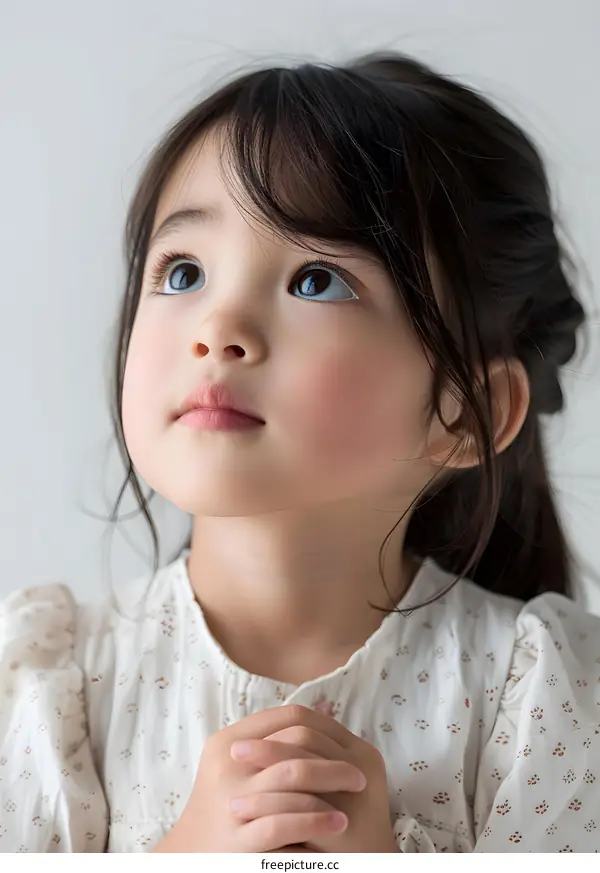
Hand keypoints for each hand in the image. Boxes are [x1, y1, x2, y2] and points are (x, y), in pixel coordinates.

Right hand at [153, 704, 366, 852]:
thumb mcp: (237, 765)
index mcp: (227, 743)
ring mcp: (232, 802)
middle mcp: (227, 768)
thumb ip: (270, 741)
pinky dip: (316, 821)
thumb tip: (324, 713)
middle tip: (360, 776)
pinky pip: (284, 824)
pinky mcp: (239, 840)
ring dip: (329, 790)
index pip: (284, 718)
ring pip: (291, 782)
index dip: (320, 729)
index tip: (344, 743)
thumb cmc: (224, 804)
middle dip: (333, 764)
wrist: (191, 855)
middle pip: (293, 749)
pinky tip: (337, 823)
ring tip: (354, 800)